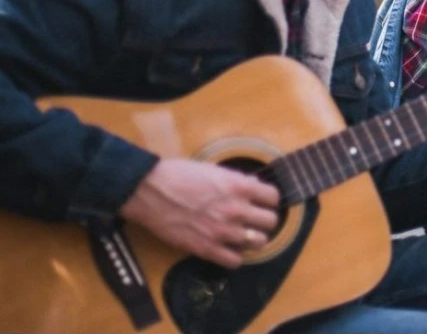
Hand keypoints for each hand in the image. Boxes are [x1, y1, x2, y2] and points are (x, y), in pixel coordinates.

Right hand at [119, 159, 279, 268]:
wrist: (149, 191)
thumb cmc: (178, 174)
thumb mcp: (214, 169)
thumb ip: (236, 180)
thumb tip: (252, 186)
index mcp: (239, 186)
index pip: (273, 196)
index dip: (268, 199)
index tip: (262, 201)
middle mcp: (236, 209)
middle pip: (271, 221)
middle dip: (264, 220)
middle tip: (254, 220)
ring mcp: (223, 231)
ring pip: (259, 243)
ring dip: (253, 239)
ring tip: (243, 235)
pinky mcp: (206, 249)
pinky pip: (235, 261)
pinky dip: (234, 256)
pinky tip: (227, 248)